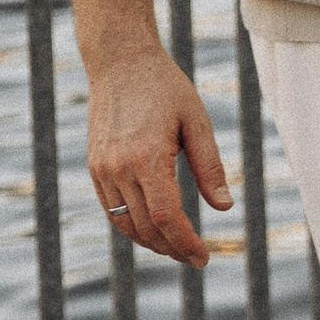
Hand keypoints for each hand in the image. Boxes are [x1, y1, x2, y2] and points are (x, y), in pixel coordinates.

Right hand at [87, 38, 231, 268]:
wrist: (120, 62)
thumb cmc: (165, 88)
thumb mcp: (197, 122)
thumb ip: (210, 167)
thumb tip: (225, 208)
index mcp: (147, 157)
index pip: (166, 217)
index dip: (185, 243)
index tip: (203, 258)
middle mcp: (119, 168)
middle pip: (146, 227)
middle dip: (172, 248)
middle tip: (195, 257)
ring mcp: (102, 169)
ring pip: (125, 224)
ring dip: (151, 242)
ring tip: (177, 247)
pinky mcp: (95, 167)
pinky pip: (111, 209)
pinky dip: (131, 226)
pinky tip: (153, 227)